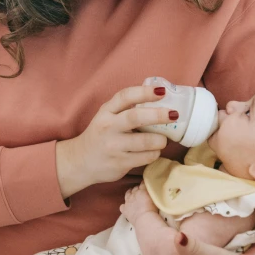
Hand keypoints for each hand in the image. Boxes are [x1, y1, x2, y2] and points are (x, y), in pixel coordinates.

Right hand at [56, 85, 175, 197]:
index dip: (145, 92)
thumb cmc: (101, 134)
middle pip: (135, 117)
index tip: (162, 91)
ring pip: (145, 141)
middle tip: (174, 114)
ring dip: (160, 140)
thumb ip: (126, 107)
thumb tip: (158, 93)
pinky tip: (153, 151)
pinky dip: (154, 153)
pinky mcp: (119, 163)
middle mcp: (108, 127)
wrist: (80, 161)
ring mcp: (113, 146)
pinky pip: (145, 157)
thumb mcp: (108, 116)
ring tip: (163, 139)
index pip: (125, 96)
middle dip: (158, 115)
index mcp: (106, 111)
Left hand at [120, 183, 157, 224]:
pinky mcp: (124, 209)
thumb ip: (151, 193)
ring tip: (132, 195)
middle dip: (137, 189)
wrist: (144, 219)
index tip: (146, 185)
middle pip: (135, 188)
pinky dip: (124, 206)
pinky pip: (122, 206)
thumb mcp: (155, 199)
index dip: (144, 184)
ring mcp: (128, 201)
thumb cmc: (153, 209)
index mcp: (142, 190)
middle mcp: (133, 194)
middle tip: (141, 191)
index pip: (142, 184)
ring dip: (129, 193)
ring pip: (127, 194)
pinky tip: (126, 207)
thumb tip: (151, 191)